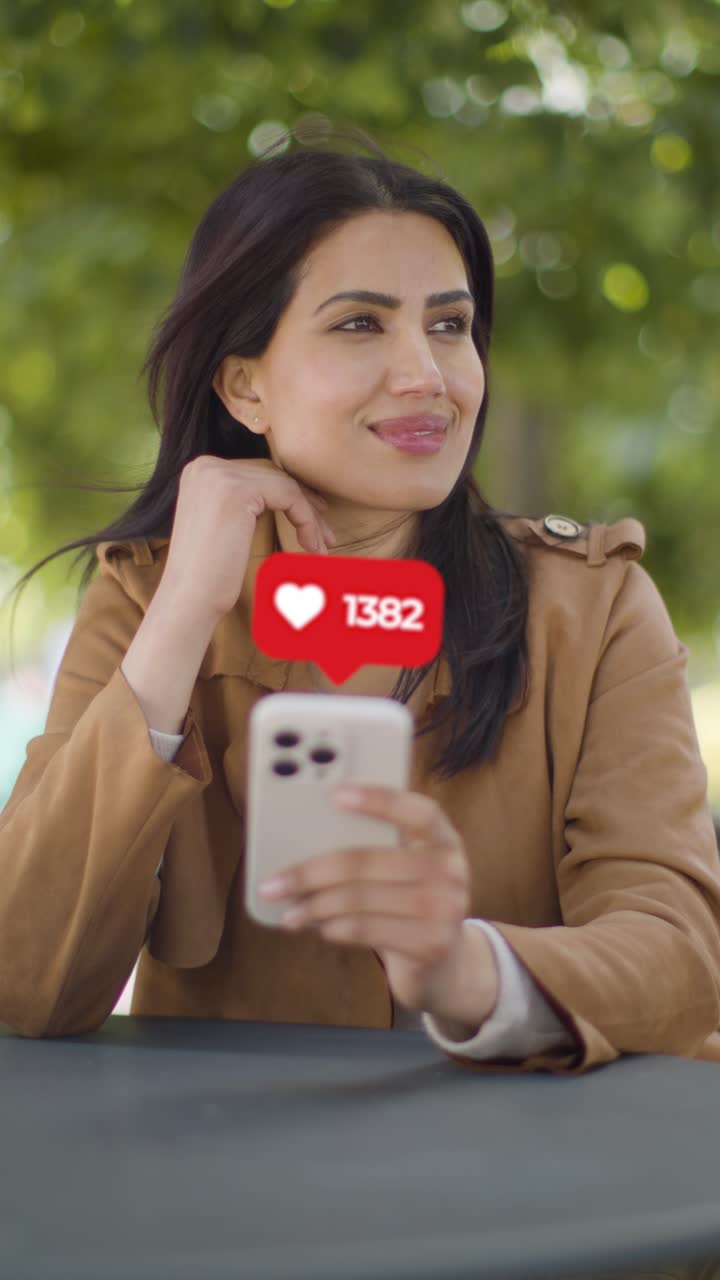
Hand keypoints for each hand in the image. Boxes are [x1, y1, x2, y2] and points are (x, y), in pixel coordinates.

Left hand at [257, 784, 498, 1025]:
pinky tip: (320, 928)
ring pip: (359, 899)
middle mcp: (451, 869)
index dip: (380, 800)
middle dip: (311, 872)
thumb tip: (307, 844)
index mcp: (444, 839)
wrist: (448, 964)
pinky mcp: (430, 943)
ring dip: (314, 907)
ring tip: (289, 913)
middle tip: (274, 884)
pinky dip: (333, 928)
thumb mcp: (408, 871)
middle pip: (366, 860)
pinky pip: (365, 929)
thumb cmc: (411, 905)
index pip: (418, 810)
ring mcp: (444, 908)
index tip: (336, 795)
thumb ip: (379, 850)